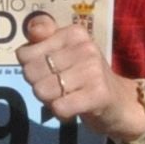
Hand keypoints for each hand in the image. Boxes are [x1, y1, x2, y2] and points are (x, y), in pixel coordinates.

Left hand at [17, 3, 144, 142]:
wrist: (119, 102)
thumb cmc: (83, 76)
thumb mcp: (62, 52)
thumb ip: (41, 39)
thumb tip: (33, 31)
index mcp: (74, 33)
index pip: (25, 54)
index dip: (28, 68)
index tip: (47, 70)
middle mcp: (85, 47)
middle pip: (31, 73)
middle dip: (38, 86)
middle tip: (58, 87)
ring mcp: (93, 70)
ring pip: (42, 91)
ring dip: (49, 101)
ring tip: (66, 97)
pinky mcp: (98, 94)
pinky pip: (58, 107)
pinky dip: (60, 113)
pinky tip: (73, 109)